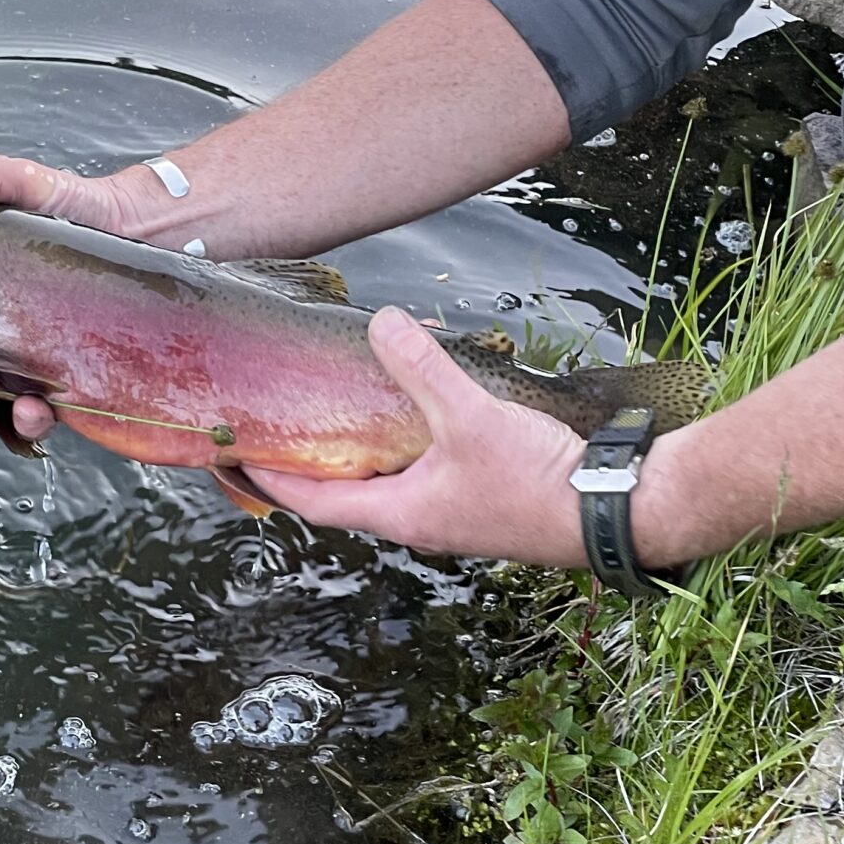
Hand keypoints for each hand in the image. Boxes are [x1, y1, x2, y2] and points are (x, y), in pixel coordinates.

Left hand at [245, 307, 590, 564]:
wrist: (609, 513)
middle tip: (275, 430)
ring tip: (329, 417)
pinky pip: (420, 475)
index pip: (313, 502)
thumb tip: (385, 323)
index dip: (271, 478)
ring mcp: (448, 513)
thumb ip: (423, 369)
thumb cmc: (537, 482)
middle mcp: (416, 520)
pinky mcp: (477, 500)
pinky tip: (405, 417)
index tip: (235, 456)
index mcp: (400, 513)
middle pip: (343, 495)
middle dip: (307, 465)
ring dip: (355, 456)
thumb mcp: (470, 417)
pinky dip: (397, 449)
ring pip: (384, 485)